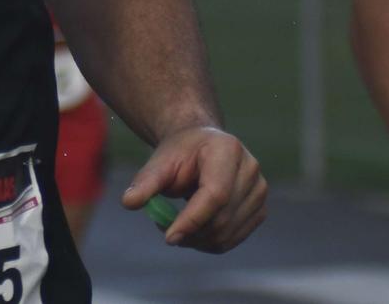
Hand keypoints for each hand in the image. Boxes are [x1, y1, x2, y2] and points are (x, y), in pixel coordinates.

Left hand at [119, 123, 266, 251]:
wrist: (202, 147)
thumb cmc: (180, 153)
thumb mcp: (160, 161)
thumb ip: (145, 182)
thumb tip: (129, 202)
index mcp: (227, 149)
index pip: (215, 194)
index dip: (193, 219)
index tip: (169, 236)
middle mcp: (250, 168)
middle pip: (222, 217)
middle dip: (191, 232)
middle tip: (165, 229)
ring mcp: (259, 189)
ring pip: (228, 233)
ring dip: (198, 239)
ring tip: (176, 225)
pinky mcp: (259, 208)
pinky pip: (233, 238)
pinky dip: (210, 242)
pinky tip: (193, 230)